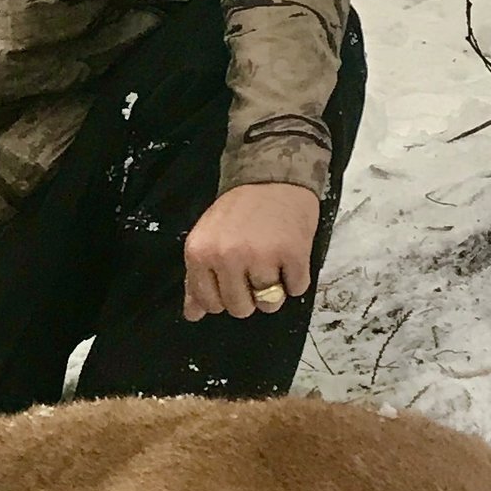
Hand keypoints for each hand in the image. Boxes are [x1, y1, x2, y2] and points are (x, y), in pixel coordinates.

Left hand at [183, 182, 320, 321]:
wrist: (274, 175)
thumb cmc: (240, 209)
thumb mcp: (208, 238)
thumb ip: (198, 277)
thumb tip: (193, 314)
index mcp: (200, 253)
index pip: (209, 303)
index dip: (224, 298)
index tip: (233, 281)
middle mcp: (227, 257)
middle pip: (240, 309)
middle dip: (251, 297)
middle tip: (255, 270)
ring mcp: (261, 257)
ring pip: (269, 304)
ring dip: (275, 290)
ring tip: (273, 262)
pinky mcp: (293, 254)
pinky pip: (297, 289)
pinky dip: (296, 278)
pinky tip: (289, 256)